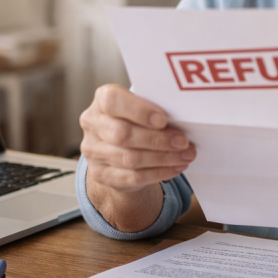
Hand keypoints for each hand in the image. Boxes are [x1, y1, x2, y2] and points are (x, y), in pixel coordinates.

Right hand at [79, 84, 195, 193]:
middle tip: (183, 142)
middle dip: (157, 139)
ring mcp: (93, 151)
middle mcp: (92, 123)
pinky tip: (175, 167)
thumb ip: (154, 110)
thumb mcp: (141, 107)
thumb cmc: (136, 119)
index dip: (139, 111)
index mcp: (101, 100)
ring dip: (162, 158)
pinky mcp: (99, 173)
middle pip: (122, 134)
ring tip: (185, 156)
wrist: (118, 146)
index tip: (163, 119)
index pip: (114, 101)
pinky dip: (158, 173)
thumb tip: (182, 120)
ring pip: (129, 158)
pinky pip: (131, 177)